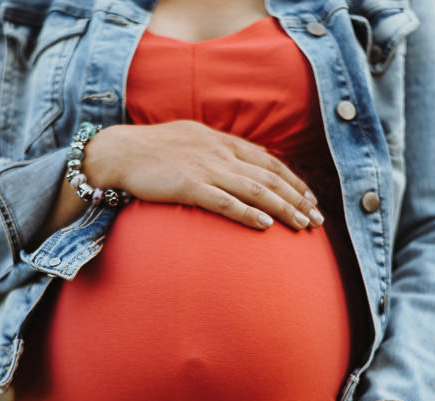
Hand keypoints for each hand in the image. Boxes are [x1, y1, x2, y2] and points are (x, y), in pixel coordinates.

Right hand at [85, 121, 323, 230]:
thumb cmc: (151, 150)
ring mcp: (205, 169)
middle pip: (269, 177)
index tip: (311, 200)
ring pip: (255, 190)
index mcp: (221, 141)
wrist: (117, 152)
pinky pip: (224, 202)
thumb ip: (216, 152)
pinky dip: (247, 213)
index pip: (269, 162)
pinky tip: (265, 226)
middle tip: (317, 220)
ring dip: (282, 208)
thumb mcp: (191, 140)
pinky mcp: (188, 186)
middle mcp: (219, 153)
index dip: (294, 181)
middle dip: (298, 199)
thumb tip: (238, 166)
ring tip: (302, 225)